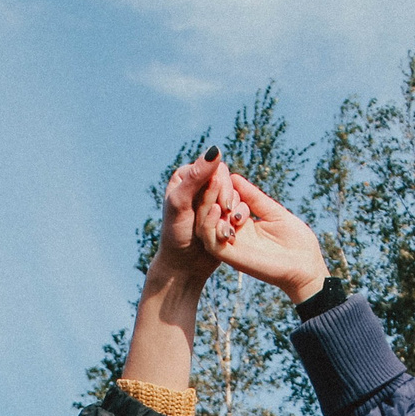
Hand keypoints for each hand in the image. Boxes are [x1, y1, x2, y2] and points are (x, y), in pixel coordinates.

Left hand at [147, 151, 223, 293]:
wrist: (183, 265)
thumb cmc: (176, 235)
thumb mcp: (181, 204)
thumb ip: (196, 177)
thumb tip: (215, 149)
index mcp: (185, 177)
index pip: (214, 168)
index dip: (221, 186)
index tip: (222, 207)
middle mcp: (198, 185)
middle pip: (226, 180)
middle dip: (227, 199)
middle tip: (227, 216)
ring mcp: (211, 199)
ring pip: (234, 195)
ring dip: (233, 211)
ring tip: (226, 227)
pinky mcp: (221, 214)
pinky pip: (238, 209)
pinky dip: (236, 219)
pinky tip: (230, 231)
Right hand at [199, 168, 328, 303]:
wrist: (306, 266)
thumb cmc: (296, 240)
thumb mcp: (273, 212)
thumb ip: (253, 197)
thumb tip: (234, 177)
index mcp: (243, 223)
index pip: (224, 200)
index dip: (223, 186)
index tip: (225, 173)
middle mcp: (233, 234)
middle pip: (211, 211)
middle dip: (213, 192)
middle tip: (217, 178)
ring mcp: (231, 245)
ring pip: (206, 225)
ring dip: (208, 205)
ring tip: (216, 189)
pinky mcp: (231, 257)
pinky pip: (211, 241)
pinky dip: (210, 225)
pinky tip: (218, 210)